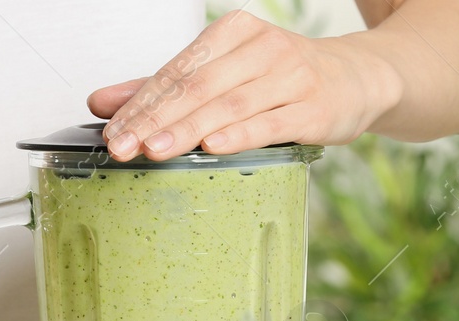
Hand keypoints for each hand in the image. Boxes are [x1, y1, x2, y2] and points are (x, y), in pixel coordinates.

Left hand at [89, 12, 402, 162]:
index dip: (140, 103)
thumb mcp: (223, 73)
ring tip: (154, 150)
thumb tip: (102, 103)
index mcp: (233, 33)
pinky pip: (271, 123)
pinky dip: (240, 135)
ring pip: (229, 104)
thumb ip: (163, 88)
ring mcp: (290, 77)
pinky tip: (212, 148)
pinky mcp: (314, 109)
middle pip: (197, 86)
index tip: (111, 132)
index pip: (176, 70)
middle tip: (122, 146)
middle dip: (155, 118)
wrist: (356, 78)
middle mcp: (261, 48)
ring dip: (188, 129)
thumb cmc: (281, 79)